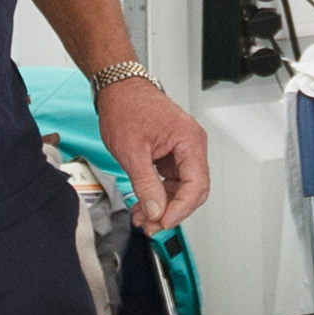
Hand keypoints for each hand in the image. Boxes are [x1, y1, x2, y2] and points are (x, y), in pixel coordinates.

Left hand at [96, 72, 210, 228]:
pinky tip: (144, 205)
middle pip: (193, 190)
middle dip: (172, 211)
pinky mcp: (171, 153)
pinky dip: (158, 195)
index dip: (180, 209)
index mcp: (189, 140)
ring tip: (142, 218)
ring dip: (163, 206)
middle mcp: (191, 144)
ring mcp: (182, 149)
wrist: (117, 89)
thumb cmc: (126, 107)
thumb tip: (155, 210)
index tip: (162, 222)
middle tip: (152, 225)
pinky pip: (170, 180)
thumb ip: (146, 184)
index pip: (196, 185)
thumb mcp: (132, 151)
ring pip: (181, 188)